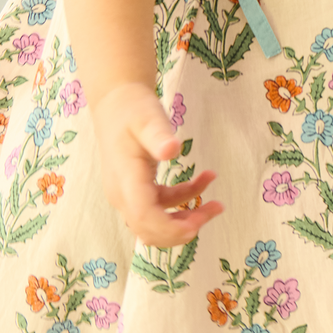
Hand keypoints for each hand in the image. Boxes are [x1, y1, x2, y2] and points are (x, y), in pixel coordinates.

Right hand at [90, 81, 223, 247]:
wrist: (116, 103)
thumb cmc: (132, 109)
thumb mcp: (148, 118)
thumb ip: (159, 135)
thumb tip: (173, 150)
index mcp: (125, 179)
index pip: (143, 216)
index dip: (169, 228)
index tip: (197, 224)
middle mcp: (123, 194)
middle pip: (149, 229)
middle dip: (182, 228)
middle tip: (214, 210)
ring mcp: (128, 195)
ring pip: (156, 223)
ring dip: (186, 219)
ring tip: (217, 204)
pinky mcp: (137, 191)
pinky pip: (160, 207)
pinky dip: (182, 201)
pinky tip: (204, 181)